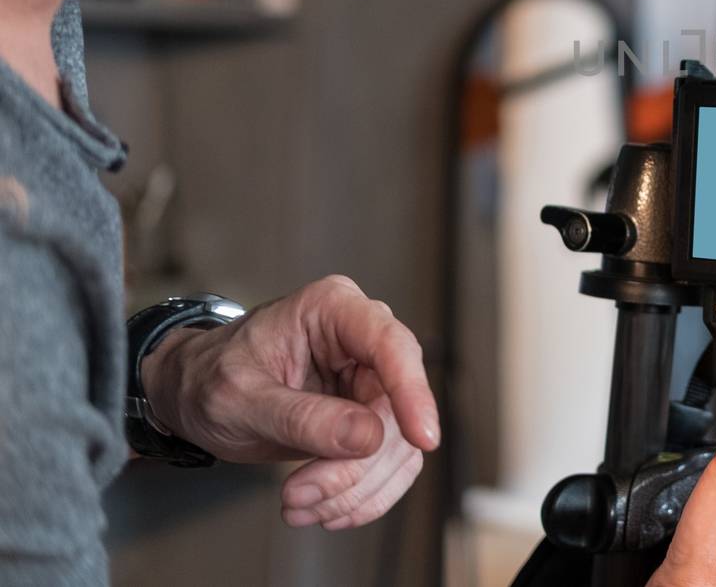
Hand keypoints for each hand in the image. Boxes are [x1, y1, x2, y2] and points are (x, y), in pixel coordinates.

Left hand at [141, 275, 439, 530]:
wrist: (192, 394)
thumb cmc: (208, 378)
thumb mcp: (240, 399)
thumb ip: (302, 417)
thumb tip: (368, 437)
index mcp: (332, 309)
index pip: (391, 344)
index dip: (413, 391)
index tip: (422, 439)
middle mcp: (362, 339)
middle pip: (394, 407)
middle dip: (354, 464)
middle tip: (299, 496)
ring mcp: (370, 379)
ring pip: (398, 443)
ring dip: (353, 487)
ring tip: (297, 505)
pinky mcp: (370, 417)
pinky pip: (390, 463)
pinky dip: (360, 495)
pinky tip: (322, 508)